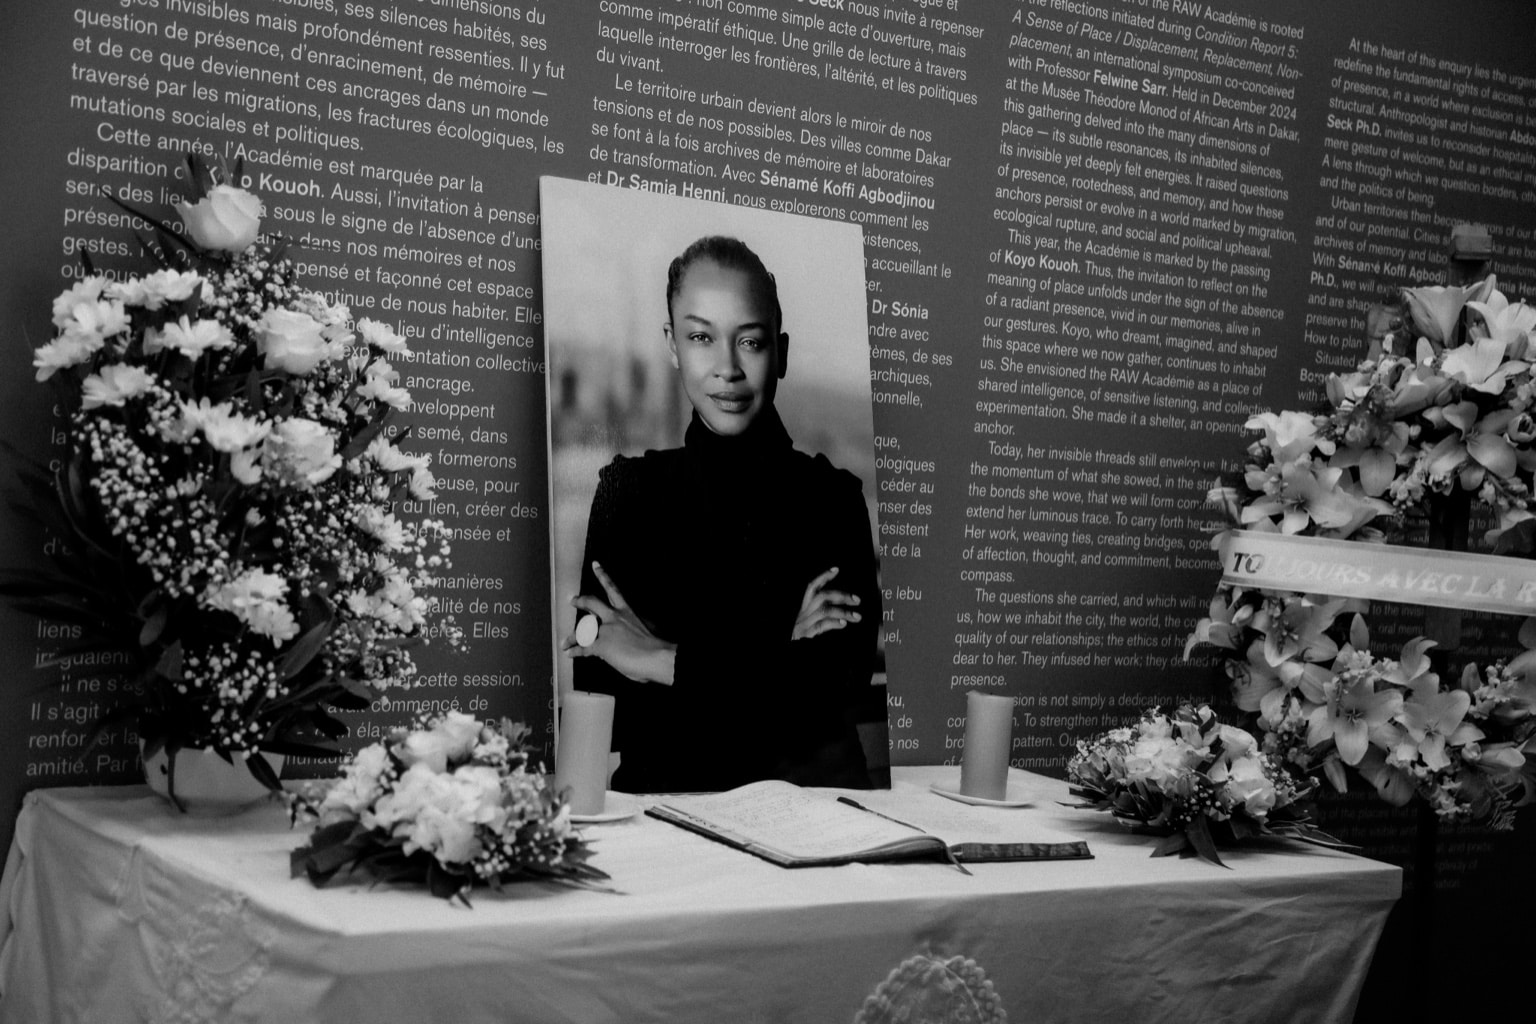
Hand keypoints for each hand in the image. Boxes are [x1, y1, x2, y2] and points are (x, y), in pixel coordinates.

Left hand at [561, 561, 675, 684]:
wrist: (655, 655)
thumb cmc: (656, 645)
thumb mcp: (645, 628)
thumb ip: (633, 628)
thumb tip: (628, 635)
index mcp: (627, 611)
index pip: (613, 589)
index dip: (602, 576)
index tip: (595, 565)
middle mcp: (614, 617)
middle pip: (592, 603)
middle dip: (581, 601)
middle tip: (572, 599)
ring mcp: (606, 631)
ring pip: (583, 630)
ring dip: (572, 636)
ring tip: (564, 641)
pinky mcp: (601, 646)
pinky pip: (584, 648)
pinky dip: (575, 651)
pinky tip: (570, 653)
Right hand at [792, 566, 861, 640]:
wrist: (788, 650)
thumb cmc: (800, 639)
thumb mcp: (808, 627)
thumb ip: (821, 620)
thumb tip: (843, 617)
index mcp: (803, 611)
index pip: (811, 588)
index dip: (823, 577)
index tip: (837, 569)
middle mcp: (802, 615)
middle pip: (821, 597)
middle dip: (841, 595)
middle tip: (857, 600)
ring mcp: (803, 625)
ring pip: (824, 610)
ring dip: (843, 611)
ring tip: (857, 616)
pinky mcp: (805, 635)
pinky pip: (821, 625)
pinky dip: (834, 622)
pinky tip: (844, 623)